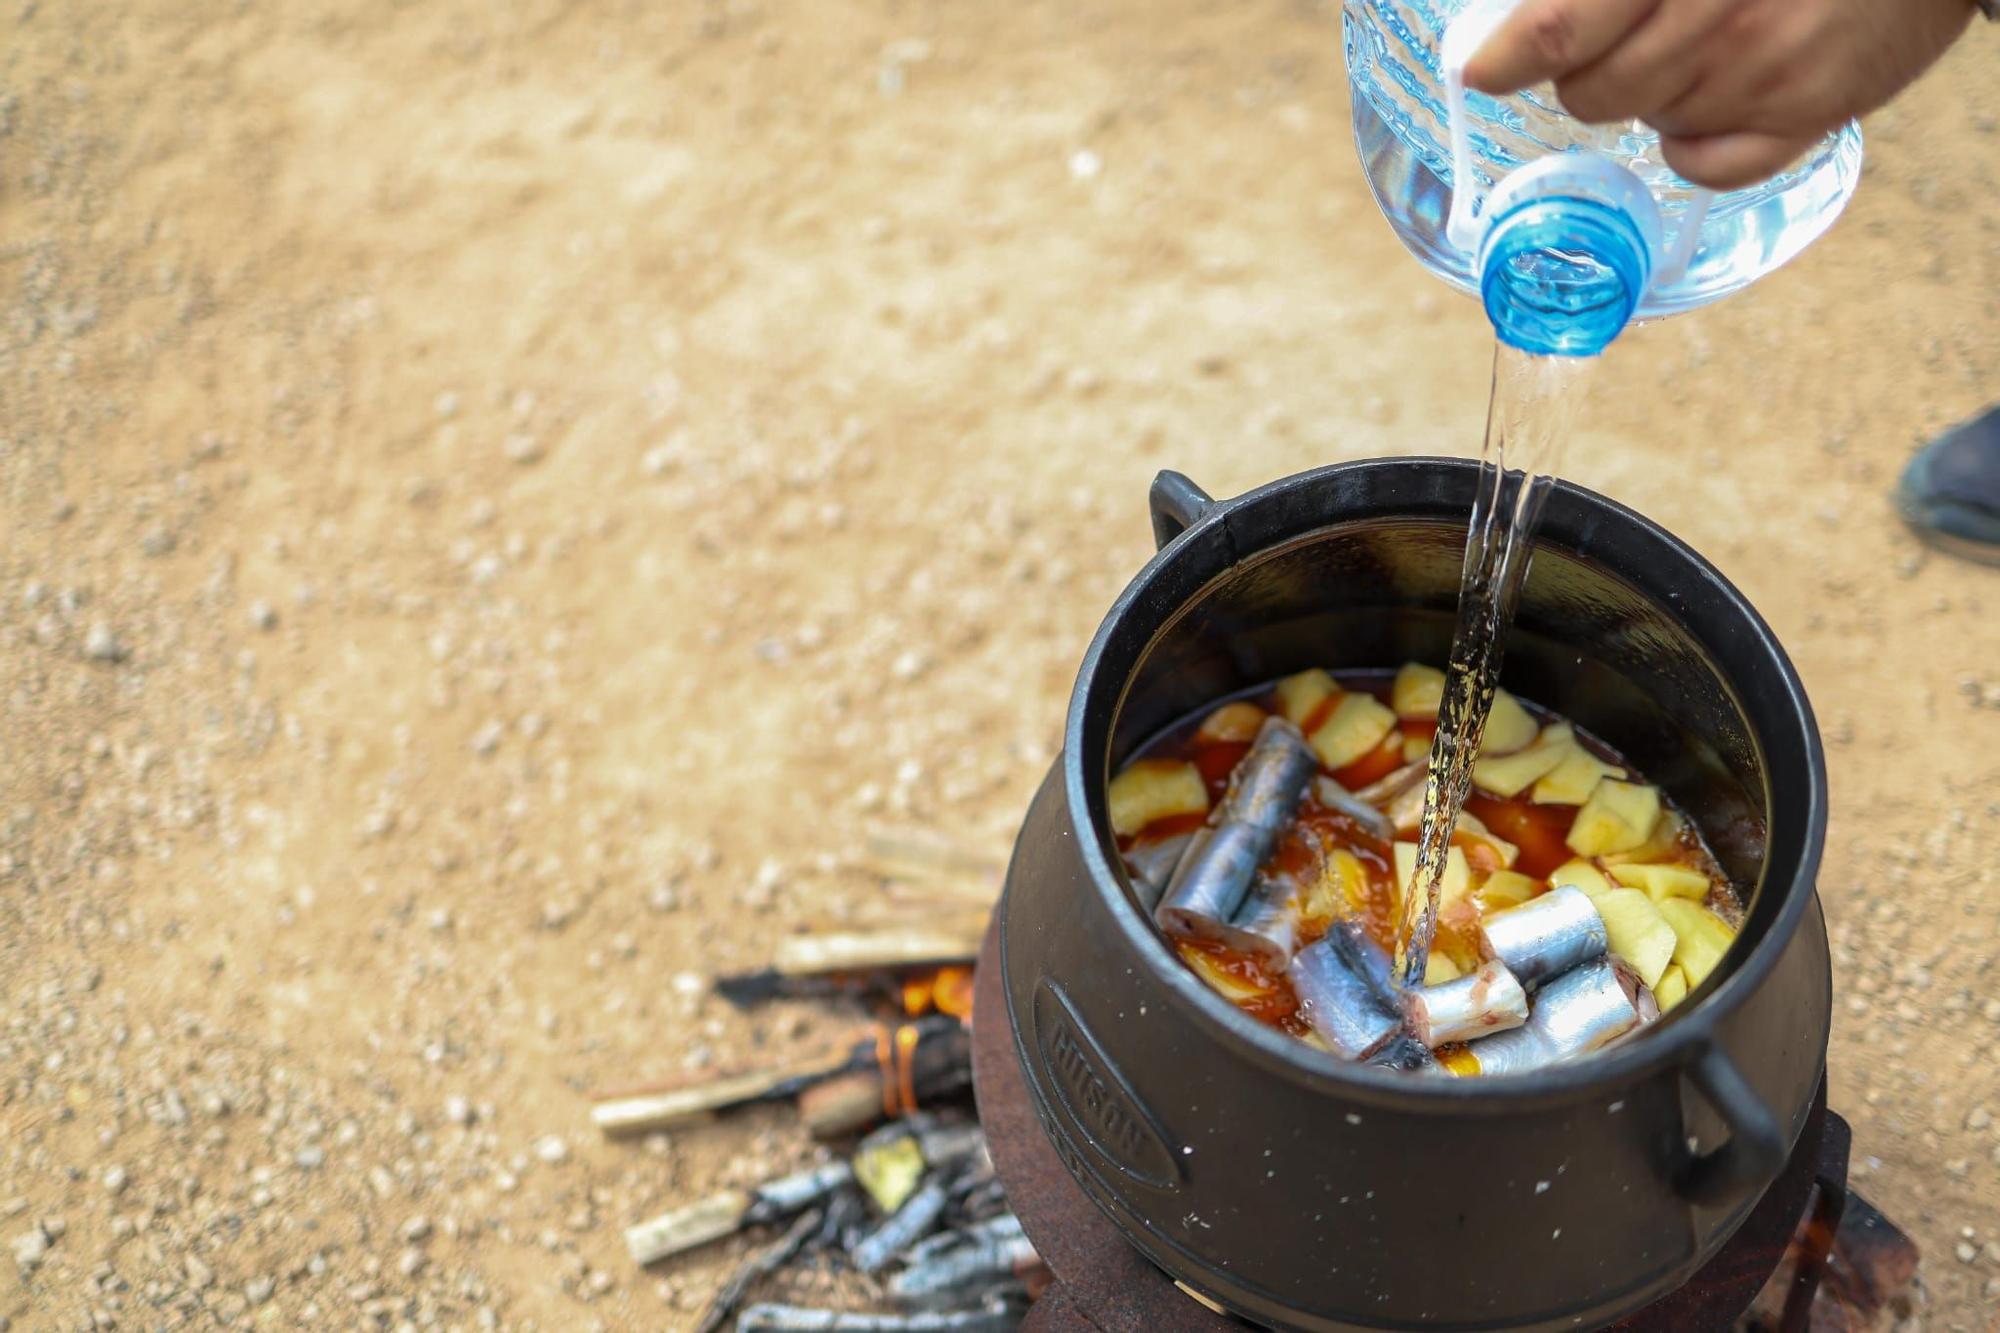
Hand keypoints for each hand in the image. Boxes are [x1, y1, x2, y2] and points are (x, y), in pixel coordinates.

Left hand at [1461, 0, 1974, 188]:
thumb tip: (1524, 22)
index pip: (1557, 30)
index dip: (1502, 58)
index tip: (1480, 69)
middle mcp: (1719, 18)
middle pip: (1592, 94)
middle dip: (1587, 76)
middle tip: (1619, 44)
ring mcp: (1764, 73)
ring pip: (1649, 124)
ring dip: (1655, 97)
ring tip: (1699, 47)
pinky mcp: (1809, 115)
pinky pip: (1709, 166)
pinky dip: (1697, 145)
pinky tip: (1718, 101)